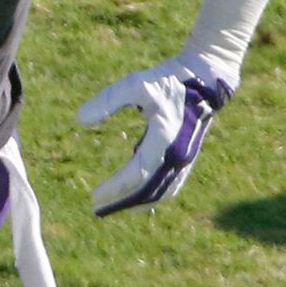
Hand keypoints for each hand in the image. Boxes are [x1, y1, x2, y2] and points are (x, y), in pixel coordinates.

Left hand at [76, 54, 231, 216]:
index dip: (115, 187)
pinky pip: (171, 186)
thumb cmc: (166, 79)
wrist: (205, 78)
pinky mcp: (188, 158)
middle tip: (96, 208)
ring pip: (161, 193)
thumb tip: (80, 119)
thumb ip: (108, 100)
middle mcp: (177, 154)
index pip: (136, 174)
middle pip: (148, 190)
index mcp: (164, 138)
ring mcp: (185, 158)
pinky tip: (135, 199)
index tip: (94, 196)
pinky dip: (153, 197)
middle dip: (121, 202)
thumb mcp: (134, 84)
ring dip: (136, 203)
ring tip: (112, 208)